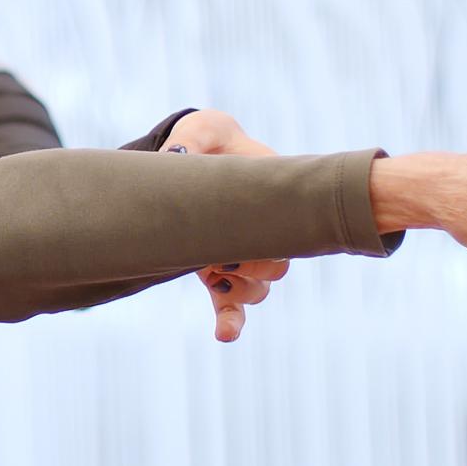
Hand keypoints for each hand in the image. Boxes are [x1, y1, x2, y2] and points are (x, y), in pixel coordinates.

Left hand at [165, 110, 289, 341]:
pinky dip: (230, 321)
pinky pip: (230, 305)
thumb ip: (194, 138)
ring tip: (215, 275)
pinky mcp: (214, 271)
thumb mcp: (201, 129)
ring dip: (241, 291)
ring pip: (259, 289)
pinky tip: (223, 335)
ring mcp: (238, 255)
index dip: (280, 240)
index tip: (260, 239)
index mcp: (265, 200)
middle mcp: (258, 232)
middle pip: (276, 267)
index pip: (289, 229)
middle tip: (224, 255)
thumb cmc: (205, 139)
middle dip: (255, 267)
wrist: (187, 154)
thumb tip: (177, 157)